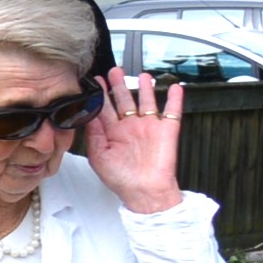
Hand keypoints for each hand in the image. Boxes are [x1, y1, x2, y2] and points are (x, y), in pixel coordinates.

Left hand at [91, 69, 185, 212]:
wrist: (145, 192)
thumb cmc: (121, 179)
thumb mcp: (99, 156)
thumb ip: (93, 133)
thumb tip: (87, 114)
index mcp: (113, 134)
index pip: (105, 109)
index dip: (100, 94)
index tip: (94, 81)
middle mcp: (130, 128)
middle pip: (124, 101)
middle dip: (119, 85)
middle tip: (115, 71)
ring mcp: (149, 128)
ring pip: (147, 102)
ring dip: (145, 88)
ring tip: (142, 75)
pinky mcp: (167, 131)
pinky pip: (172, 111)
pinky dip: (175, 99)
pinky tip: (175, 87)